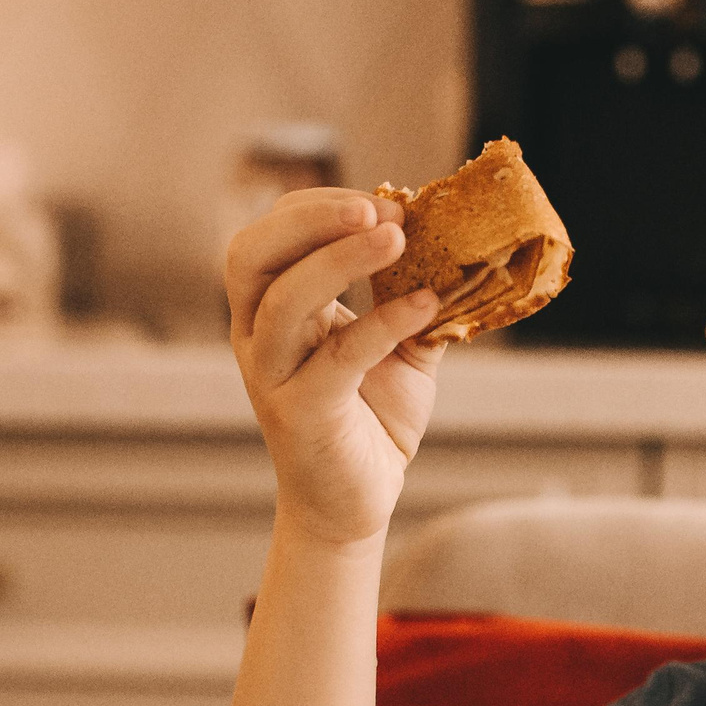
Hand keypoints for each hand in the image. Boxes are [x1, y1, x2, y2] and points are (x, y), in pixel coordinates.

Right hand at [227, 188, 444, 546]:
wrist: (356, 503)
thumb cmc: (373, 419)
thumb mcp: (400, 347)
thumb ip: (412, 295)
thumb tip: (454, 242)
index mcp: (272, 309)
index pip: (272, 234)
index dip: (322, 207)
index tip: (387, 202)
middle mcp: (258, 336)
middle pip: (251, 255)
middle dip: (310, 220)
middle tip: (377, 209)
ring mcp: (272, 376)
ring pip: (283, 300)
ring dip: (339, 259)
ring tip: (398, 239)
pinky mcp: (300, 414)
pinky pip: (337, 358)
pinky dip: (382, 323)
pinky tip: (426, 305)